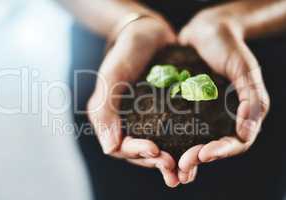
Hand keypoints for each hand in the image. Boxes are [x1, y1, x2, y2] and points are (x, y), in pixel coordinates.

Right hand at [87, 17, 180, 186]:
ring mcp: (146, 120)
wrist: (148, 34)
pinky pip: (170, 135)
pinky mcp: (164, 114)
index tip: (156, 151)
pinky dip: (179, 147)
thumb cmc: (127, 51)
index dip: (136, 153)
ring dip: (169, 162)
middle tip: (174, 168)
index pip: (119, 146)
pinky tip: (193, 152)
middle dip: (156, 162)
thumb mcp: (112, 76)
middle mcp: (127, 123)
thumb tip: (110, 148)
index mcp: (111, 118)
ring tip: (185, 170)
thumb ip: (104, 109)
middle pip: (138, 154)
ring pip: (155, 149)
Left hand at [176, 7, 269, 180]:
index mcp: (239, 116)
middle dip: (196, 159)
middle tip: (180, 167)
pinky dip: (167, 137)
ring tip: (166, 163)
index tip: (202, 155)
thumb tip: (246, 134)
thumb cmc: (228, 48)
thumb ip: (253, 100)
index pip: (234, 143)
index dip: (220, 152)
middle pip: (211, 148)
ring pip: (191, 141)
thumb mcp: (245, 70)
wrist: (205, 31)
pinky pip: (176, 125)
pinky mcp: (182, 107)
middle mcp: (219, 119)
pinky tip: (155, 142)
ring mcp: (200, 114)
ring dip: (180, 155)